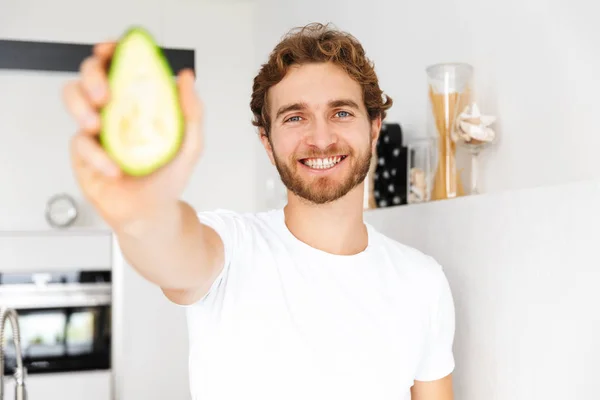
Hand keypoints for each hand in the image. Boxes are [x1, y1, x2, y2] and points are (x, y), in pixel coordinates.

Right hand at [62, 41, 203, 228]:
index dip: (112, 52)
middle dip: (92, 76)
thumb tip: (186, 77)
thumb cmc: (168, 177)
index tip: (111, 49)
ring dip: (81, 107)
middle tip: (105, 94)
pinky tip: (114, 169)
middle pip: (90, 75)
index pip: (120, 66)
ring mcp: (96, 130)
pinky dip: (97, 156)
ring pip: (73, 99)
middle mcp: (114, 110)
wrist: (152, 214)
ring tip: (97, 125)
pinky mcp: (83, 153)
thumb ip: (191, 111)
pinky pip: (80, 143)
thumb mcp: (190, 144)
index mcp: (138, 102)